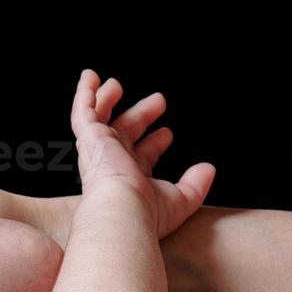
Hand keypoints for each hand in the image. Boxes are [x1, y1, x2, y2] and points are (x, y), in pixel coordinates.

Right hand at [73, 70, 214, 236]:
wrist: (121, 211)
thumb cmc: (145, 214)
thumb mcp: (180, 200)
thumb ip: (195, 185)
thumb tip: (208, 170)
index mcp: (131, 178)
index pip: (143, 156)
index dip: (155, 144)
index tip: (168, 135)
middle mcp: (113, 163)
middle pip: (126, 132)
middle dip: (141, 116)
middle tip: (159, 101)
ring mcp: (99, 149)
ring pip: (100, 119)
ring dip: (108, 100)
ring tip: (116, 84)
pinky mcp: (90, 137)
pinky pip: (83, 112)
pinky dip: (86, 93)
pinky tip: (90, 76)